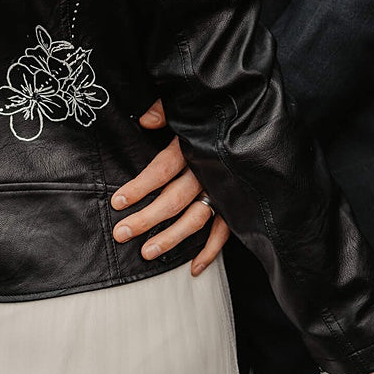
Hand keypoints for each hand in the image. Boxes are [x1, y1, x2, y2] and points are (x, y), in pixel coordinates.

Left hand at [110, 99, 230, 274]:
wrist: (255, 120)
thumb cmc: (211, 112)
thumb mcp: (186, 105)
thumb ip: (165, 109)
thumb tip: (145, 119)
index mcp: (193, 145)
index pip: (162, 169)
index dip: (140, 186)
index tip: (118, 201)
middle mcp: (208, 169)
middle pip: (174, 199)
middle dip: (147, 218)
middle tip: (123, 233)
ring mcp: (223, 189)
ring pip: (196, 219)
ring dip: (172, 238)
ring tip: (147, 253)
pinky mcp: (236, 203)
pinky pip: (225, 231)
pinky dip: (211, 251)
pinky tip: (194, 268)